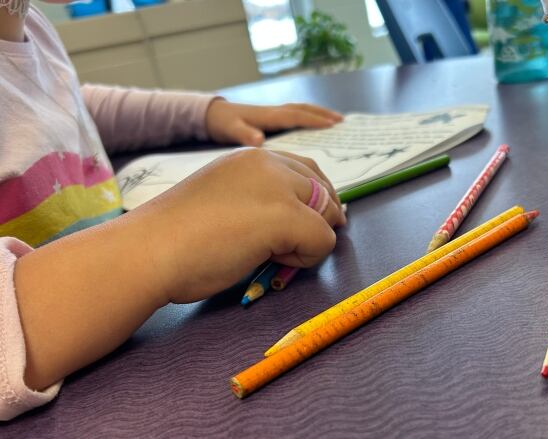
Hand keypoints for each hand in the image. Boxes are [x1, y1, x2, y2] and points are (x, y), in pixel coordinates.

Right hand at [142, 147, 346, 303]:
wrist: (149, 250)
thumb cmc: (177, 238)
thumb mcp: (225, 202)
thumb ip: (258, 201)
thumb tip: (297, 223)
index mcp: (250, 157)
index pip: (305, 169)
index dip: (317, 198)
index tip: (315, 223)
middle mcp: (267, 163)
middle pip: (322, 187)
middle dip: (324, 218)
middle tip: (306, 247)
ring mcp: (277, 187)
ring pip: (327, 212)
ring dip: (312, 239)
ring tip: (275, 256)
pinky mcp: (284, 215)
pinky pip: (323, 239)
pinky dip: (308, 257)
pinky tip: (273, 263)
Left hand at [205, 100, 342, 145]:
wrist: (212, 115)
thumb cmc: (222, 124)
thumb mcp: (231, 130)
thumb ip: (244, 134)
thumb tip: (260, 140)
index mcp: (269, 116)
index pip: (296, 116)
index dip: (314, 120)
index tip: (332, 124)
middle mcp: (275, 112)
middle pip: (303, 110)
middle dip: (323, 114)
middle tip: (342, 121)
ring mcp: (274, 113)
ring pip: (301, 111)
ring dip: (319, 113)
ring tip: (336, 120)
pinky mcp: (272, 118)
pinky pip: (296, 115)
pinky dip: (309, 117)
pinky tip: (314, 124)